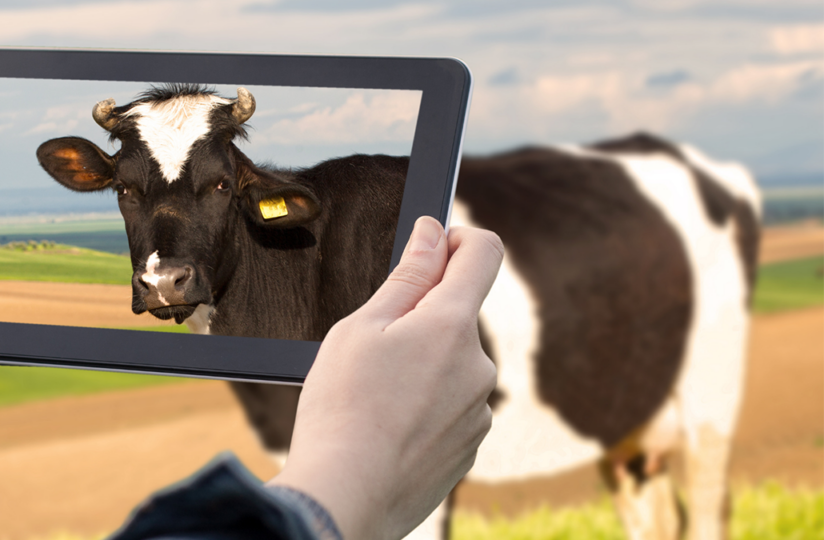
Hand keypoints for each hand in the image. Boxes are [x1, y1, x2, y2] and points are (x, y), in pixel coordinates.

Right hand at [267, 217, 502, 539]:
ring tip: (373, 397)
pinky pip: (450, 407)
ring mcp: (479, 410)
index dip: (457, 237)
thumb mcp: (360, 328)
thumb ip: (406, 277)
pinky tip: (386, 426)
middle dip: (421, 318)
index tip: (431, 246)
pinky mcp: (470, 445)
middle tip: (371, 346)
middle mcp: (478, 365)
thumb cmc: (341, 409)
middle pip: (457, 315)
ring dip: (421, 366)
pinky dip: (423, 406)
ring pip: (450, 365)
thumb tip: (431, 234)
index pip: (482, 253)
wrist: (347, 496)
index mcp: (451, 325)